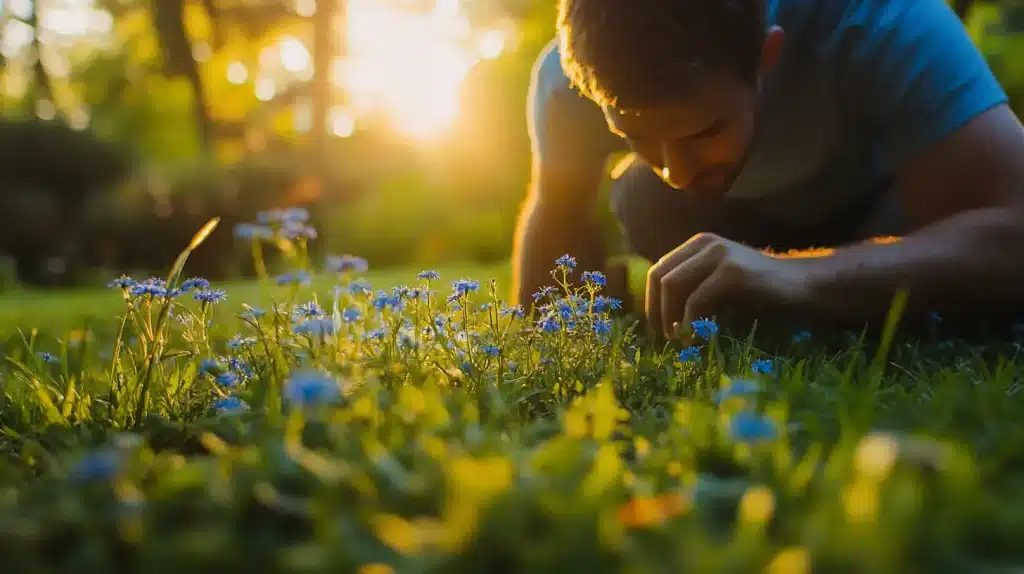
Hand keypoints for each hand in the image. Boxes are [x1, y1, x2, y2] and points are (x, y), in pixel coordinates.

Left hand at [645, 232, 813, 338]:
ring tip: (678, 340)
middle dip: (655, 310)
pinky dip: (690, 323)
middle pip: (660, 277)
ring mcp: (719, 255)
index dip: (651, 300)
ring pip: (673, 286)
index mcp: (699, 244)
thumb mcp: (720, 281)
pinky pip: (697, 300)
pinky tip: (695, 339)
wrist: (801, 284)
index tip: (656, 327)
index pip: (658, 270)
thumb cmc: (759, 289)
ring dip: (669, 317)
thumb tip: (660, 315)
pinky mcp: (732, 273)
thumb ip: (693, 286)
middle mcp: (706, 244)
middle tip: (662, 337)